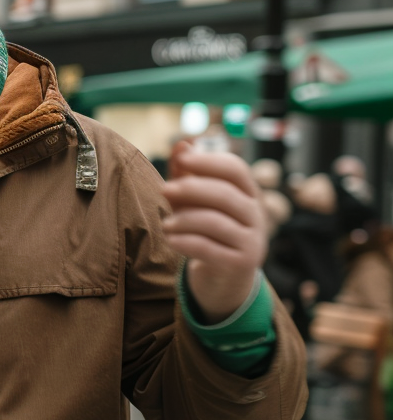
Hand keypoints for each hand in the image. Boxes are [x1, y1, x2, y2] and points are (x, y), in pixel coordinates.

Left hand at [162, 140, 267, 323]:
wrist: (223, 275)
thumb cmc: (206, 229)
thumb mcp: (193, 200)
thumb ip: (186, 173)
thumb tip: (182, 143)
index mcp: (247, 193)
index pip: (236, 169)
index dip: (210, 161)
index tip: (182, 159)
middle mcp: (256, 214)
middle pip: (226, 194)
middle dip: (192, 189)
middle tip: (163, 190)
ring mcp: (252, 240)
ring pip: (217, 223)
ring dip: (185, 220)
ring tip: (165, 224)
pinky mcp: (241, 264)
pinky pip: (211, 249)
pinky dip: (186, 242)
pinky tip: (171, 240)